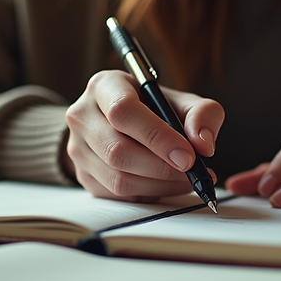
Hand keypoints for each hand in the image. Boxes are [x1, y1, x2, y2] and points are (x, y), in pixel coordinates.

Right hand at [64, 70, 222, 201]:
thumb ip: (202, 115)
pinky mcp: (83, 175)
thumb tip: (203, 144)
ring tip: (185, 179)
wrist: (125, 124)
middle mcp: (83, 115)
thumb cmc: (154, 109)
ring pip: (118, 178)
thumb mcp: (182, 102)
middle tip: (193, 172)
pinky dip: (148, 194)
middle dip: (162, 168)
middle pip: (118, 150)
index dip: (157, 136)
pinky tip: (165, 184)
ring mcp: (78, 148)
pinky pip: (116, 195)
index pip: (123, 111)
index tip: (189, 155)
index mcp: (104, 86)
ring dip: (159, 185)